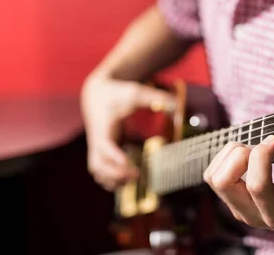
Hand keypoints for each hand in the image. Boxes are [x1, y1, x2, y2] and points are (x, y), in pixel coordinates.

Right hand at [81, 74, 174, 190]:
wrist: (96, 95)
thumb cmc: (117, 94)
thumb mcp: (136, 92)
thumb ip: (156, 97)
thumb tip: (177, 104)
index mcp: (104, 126)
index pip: (105, 145)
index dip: (115, 157)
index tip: (129, 164)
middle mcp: (97, 140)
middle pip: (97, 164)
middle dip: (115, 174)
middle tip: (138, 176)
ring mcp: (96, 148)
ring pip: (97, 171)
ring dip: (113, 180)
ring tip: (135, 180)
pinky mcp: (100, 152)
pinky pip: (100, 171)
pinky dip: (111, 179)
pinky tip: (128, 180)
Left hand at [203, 135, 273, 240]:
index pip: (257, 186)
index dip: (261, 156)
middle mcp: (253, 213)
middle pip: (223, 182)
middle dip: (239, 155)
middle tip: (261, 145)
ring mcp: (240, 207)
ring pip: (214, 177)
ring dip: (229, 155)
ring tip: (253, 148)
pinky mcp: (234, 200)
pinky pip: (214, 175)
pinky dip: (225, 158)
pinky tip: (246, 153)